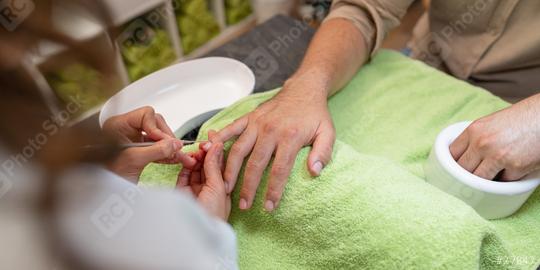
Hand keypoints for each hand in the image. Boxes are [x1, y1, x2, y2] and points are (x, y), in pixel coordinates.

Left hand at [104, 107, 195, 180]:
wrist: (102, 191)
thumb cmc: (107, 174)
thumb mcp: (134, 160)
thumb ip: (156, 150)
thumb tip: (174, 144)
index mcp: (119, 125)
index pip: (145, 115)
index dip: (156, 128)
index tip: (163, 141)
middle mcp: (127, 130)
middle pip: (155, 124)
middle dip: (166, 137)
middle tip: (173, 148)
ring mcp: (134, 140)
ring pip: (158, 137)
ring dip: (169, 147)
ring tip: (179, 155)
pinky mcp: (140, 150)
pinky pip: (157, 148)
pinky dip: (166, 153)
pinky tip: (174, 158)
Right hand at [176, 141, 230, 220]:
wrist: (195, 232)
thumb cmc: (212, 215)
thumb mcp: (218, 187)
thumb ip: (214, 166)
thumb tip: (216, 146)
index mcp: (222, 188)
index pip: (220, 164)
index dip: (217, 149)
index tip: (214, 136)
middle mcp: (209, 188)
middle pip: (207, 164)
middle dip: (206, 151)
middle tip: (205, 142)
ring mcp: (195, 189)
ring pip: (196, 167)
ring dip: (197, 157)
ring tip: (198, 150)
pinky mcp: (181, 191)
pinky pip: (184, 173)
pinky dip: (186, 164)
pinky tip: (190, 157)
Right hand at [213, 83, 335, 211]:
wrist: (304, 89)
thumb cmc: (315, 114)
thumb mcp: (328, 132)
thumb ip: (323, 152)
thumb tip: (315, 171)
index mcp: (290, 136)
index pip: (279, 169)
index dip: (273, 190)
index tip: (269, 206)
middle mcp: (270, 130)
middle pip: (255, 164)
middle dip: (248, 187)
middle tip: (243, 205)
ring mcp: (257, 123)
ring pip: (239, 150)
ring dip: (230, 170)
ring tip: (226, 188)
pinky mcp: (249, 117)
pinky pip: (232, 128)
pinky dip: (220, 139)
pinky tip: (210, 152)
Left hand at [450, 94, 539, 179]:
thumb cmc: (521, 118)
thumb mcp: (490, 123)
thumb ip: (475, 138)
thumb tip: (461, 157)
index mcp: (474, 130)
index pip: (451, 154)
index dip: (453, 163)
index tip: (454, 169)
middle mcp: (483, 143)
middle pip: (463, 169)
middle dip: (467, 174)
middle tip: (473, 175)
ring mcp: (498, 156)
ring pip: (479, 179)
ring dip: (485, 179)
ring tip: (491, 173)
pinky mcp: (516, 167)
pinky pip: (503, 181)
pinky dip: (507, 178)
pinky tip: (512, 168)